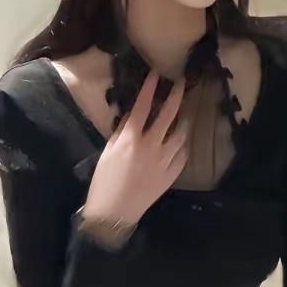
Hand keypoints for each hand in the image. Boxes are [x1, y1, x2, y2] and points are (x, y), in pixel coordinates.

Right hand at [81, 70, 188, 235]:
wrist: (114, 213)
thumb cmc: (104, 181)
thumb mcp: (108, 152)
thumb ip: (121, 132)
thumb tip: (132, 116)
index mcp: (131, 139)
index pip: (142, 106)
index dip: (149, 88)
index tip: (156, 74)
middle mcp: (151, 146)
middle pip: (168, 116)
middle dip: (175, 96)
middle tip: (180, 84)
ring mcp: (164, 161)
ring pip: (180, 135)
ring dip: (181, 122)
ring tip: (182, 115)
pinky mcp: (171, 175)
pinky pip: (182, 155)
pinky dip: (181, 146)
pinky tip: (179, 142)